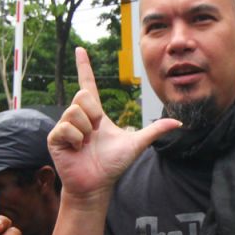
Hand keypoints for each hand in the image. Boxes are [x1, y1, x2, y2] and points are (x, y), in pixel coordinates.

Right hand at [49, 48, 180, 203]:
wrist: (96, 185)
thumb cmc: (113, 165)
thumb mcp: (136, 144)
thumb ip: (155, 130)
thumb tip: (179, 122)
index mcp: (95, 114)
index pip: (89, 84)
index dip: (85, 67)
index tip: (81, 49)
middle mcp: (78, 116)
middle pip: (84, 96)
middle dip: (94, 115)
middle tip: (96, 134)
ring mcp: (65, 126)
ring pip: (75, 111)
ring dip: (86, 130)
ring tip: (87, 144)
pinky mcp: (55, 138)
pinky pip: (67, 127)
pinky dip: (76, 139)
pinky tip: (77, 149)